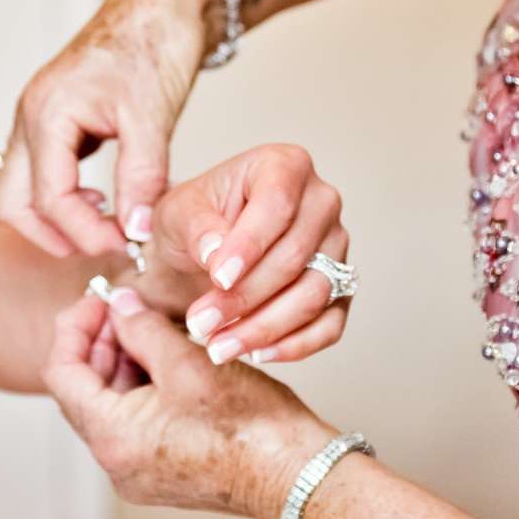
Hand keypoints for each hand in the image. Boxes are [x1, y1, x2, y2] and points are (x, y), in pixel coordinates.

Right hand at [0, 0, 215, 256]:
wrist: (162, 2)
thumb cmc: (155, 42)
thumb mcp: (154, 115)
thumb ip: (142, 178)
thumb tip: (136, 231)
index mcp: (48, 113)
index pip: (48, 198)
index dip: (86, 232)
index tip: (126, 243)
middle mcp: (31, 115)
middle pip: (10, 201)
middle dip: (52, 234)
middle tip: (104, 243)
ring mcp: (36, 116)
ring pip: (16, 187)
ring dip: (49, 217)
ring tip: (101, 222)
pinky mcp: (53, 118)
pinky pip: (36, 169)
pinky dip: (58, 194)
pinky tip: (100, 196)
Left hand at [44, 286, 335, 518]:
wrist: (294, 474)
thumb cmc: (249, 425)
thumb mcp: (187, 361)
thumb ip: (141, 327)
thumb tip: (118, 304)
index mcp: (112, 437)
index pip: (62, 373)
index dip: (74, 328)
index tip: (99, 300)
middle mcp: (115, 463)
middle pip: (83, 390)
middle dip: (101, 342)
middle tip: (127, 308)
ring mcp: (137, 472)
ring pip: (110, 405)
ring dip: (124, 363)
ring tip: (154, 327)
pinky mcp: (161, 472)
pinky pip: (134, 423)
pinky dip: (142, 388)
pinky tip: (170, 358)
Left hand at [150, 144, 353, 365]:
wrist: (203, 251)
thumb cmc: (194, 221)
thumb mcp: (178, 213)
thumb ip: (197, 227)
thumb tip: (216, 254)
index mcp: (286, 165)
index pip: (278, 205)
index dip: (250, 245)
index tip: (218, 278)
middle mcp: (322, 202)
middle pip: (296, 257)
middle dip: (245, 297)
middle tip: (201, 323)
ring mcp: (336, 247)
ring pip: (314, 295)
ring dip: (263, 328)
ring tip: (217, 345)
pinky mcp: (340, 288)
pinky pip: (329, 325)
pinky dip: (293, 346)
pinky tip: (253, 353)